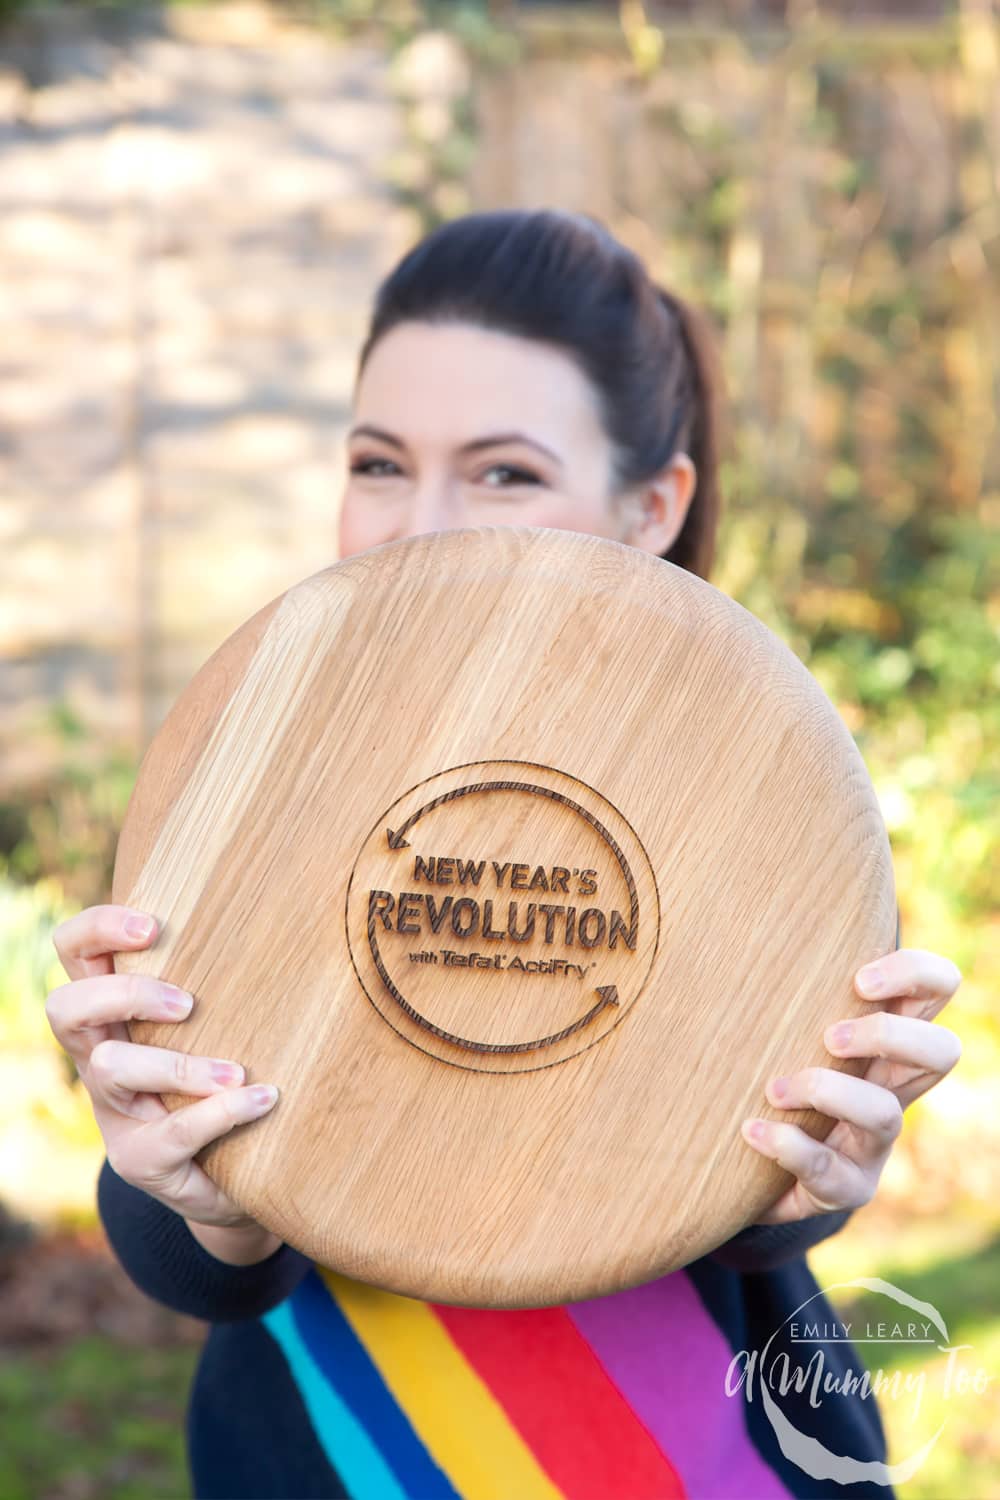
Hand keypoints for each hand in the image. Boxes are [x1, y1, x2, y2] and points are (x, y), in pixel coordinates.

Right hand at [46, 904, 279, 1230]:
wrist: (235, 1174)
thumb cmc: (226, 1073)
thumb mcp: (214, 1019)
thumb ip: (221, 973)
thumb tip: (277, 901)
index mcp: (112, 1010)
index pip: (72, 951)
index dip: (97, 929)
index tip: (155, 926)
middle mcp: (100, 1056)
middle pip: (66, 1008)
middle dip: (124, 995)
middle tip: (187, 1003)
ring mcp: (114, 1111)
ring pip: (112, 1070)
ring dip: (177, 1065)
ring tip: (235, 1070)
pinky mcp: (140, 1159)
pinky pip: (170, 1133)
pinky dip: (221, 1112)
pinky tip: (264, 1099)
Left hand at [741, 946, 962, 1223]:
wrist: (751, 1166)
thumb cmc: (769, 1074)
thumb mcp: (784, 1025)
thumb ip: (782, 983)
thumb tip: (743, 913)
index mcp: (884, 1039)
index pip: (937, 988)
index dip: (916, 975)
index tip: (858, 979)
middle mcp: (891, 1087)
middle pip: (943, 1051)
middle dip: (889, 1036)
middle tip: (829, 1035)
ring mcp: (873, 1142)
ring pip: (885, 1113)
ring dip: (829, 1091)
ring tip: (774, 1088)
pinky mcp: (844, 1187)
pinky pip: (829, 1171)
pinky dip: (788, 1144)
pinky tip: (751, 1129)